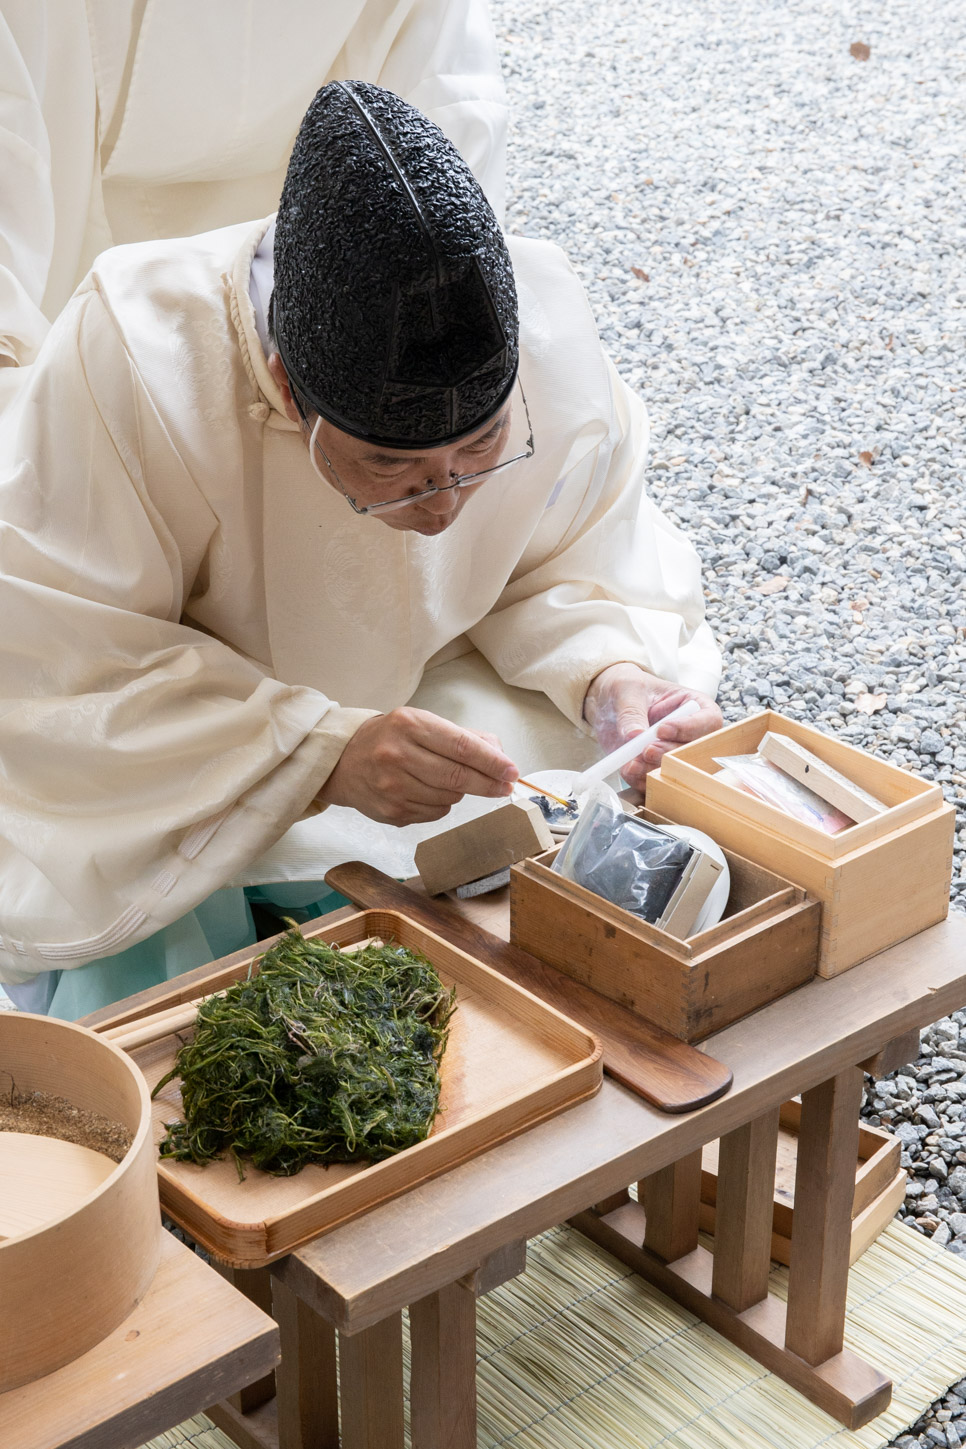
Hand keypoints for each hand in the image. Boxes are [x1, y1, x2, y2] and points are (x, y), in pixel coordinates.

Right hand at [317, 708, 517, 825]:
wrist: (342, 761)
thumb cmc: (390, 739)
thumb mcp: (421, 723)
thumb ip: (462, 736)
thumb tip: (499, 756)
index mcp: (408, 725)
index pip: (461, 746)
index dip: (491, 762)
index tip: (512, 771)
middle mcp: (397, 754)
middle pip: (457, 777)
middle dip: (488, 784)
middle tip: (505, 787)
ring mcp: (392, 786)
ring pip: (449, 798)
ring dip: (460, 792)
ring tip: (449, 780)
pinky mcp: (391, 812)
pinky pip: (434, 812)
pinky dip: (441, 804)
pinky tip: (428, 791)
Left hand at [582, 664, 722, 792]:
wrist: (609, 702)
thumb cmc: (628, 688)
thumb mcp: (628, 690)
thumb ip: (632, 712)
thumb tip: (635, 735)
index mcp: (696, 706)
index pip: (708, 721)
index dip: (688, 728)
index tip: (662, 729)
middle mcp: (691, 734)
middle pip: (693, 752)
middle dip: (668, 754)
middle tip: (647, 750)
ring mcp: (674, 754)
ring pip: (676, 771)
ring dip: (653, 770)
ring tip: (632, 763)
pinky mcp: (656, 769)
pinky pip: (655, 782)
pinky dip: (641, 780)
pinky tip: (628, 771)